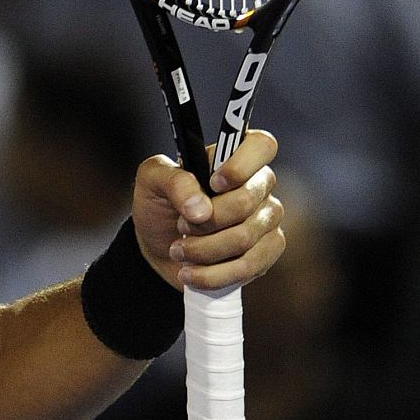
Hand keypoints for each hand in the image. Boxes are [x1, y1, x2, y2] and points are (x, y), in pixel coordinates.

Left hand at [131, 129, 284, 290]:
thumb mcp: (151, 182)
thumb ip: (173, 181)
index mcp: (233, 156)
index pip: (261, 145)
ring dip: (203, 249)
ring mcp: (267, 218)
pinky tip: (191, 273)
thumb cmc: (159, 205)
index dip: (241, 165)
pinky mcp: (268, 250)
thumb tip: (200, 209)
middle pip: (247, 200)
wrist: (159, 248)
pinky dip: (214, 274)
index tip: (212, 184)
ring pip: (246, 236)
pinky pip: (251, 265)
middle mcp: (258, 184)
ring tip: (178, 250)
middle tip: (180, 225)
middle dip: (206, 220)